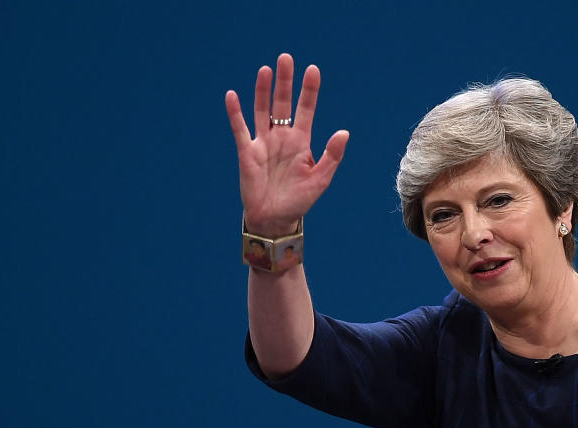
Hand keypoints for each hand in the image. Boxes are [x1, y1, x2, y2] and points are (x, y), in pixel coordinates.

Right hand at [225, 53, 349, 236]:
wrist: (275, 219)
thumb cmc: (300, 201)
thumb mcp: (321, 179)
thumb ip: (331, 156)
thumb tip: (344, 132)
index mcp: (302, 142)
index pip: (306, 110)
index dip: (309, 90)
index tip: (312, 69)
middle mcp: (282, 138)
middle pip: (283, 104)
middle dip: (285, 82)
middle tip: (286, 58)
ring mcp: (263, 143)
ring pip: (262, 110)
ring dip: (263, 91)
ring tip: (266, 70)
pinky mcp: (247, 152)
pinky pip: (240, 129)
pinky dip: (236, 113)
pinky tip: (233, 95)